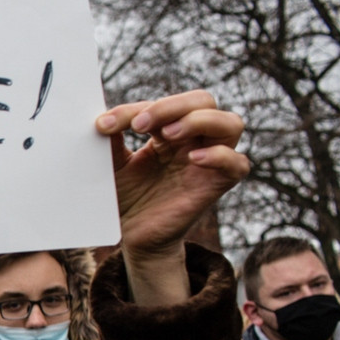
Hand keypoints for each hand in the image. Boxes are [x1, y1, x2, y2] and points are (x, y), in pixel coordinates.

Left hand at [96, 91, 247, 304]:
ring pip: (230, 124)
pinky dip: (221, 155)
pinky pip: (237, 164)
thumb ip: (111, 141)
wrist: (133, 237)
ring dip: (199, 121)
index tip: (104, 124)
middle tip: (139, 125)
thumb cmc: (127, 198)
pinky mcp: (216, 185)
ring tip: (166, 134)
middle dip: (172, 106)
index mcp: (170, 131)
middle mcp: (195, 141)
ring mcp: (209, 161)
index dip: (135, 109)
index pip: (165, 105)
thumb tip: (103, 117)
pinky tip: (193, 158)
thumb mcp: (113, 166)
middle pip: (204, 102)